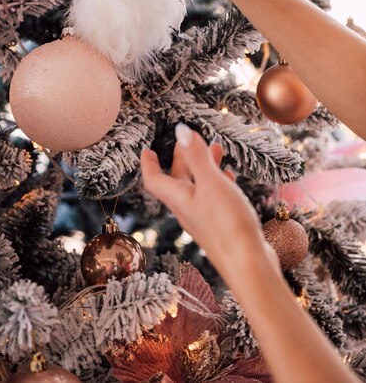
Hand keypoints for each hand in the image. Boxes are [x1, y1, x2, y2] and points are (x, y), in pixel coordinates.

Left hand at [141, 123, 278, 288]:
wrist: (249, 265)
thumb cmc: (227, 224)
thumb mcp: (211, 183)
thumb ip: (197, 156)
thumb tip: (181, 130)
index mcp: (179, 199)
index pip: (154, 180)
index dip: (148, 164)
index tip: (147, 150)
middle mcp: (188, 210)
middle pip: (178, 181)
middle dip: (182, 159)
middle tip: (188, 141)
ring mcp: (205, 220)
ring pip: (199, 188)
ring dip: (204, 168)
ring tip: (217, 150)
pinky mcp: (222, 226)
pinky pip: (214, 199)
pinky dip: (218, 183)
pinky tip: (230, 177)